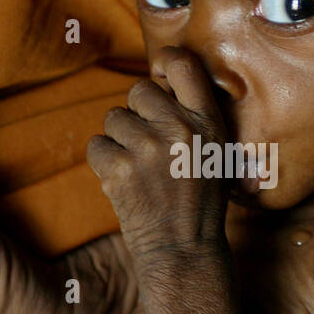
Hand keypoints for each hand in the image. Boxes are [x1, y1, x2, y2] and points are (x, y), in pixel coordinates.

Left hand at [87, 46, 229, 266]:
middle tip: (150, 145)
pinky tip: (125, 180)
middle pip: (139, 91)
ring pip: (114, 119)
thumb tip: (158, 81)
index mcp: (209, 122)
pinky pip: (96, 145)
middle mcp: (179, 129)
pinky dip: (104, 162)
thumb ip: (194, 117)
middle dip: (138, 113)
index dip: (164, 63)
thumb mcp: (216, 153)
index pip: (184, 65)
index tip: (158, 73)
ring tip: (140, 169)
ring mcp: (148, 148)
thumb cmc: (199, 201)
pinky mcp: (120, 169)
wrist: (183, 250)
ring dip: (120, 141)